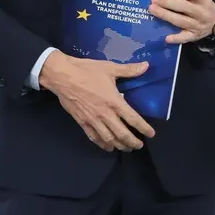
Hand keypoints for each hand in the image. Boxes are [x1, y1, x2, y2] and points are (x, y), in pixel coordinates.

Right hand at [38, 51, 155, 151]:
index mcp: (114, 101)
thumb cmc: (87, 71)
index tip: (151, 133)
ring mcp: (93, 120)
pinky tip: (108, 146)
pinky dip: (102, 144)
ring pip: (109, 139)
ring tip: (126, 148)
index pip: (133, 119)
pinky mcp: (82, 122)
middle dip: (133, 142)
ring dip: (120, 146)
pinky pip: (94, 137)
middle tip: (139, 145)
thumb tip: (146, 66)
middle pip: (122, 134)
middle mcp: (105, 114)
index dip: (144, 128)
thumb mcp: (109, 68)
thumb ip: (129, 70)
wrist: (63, 76)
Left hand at [149, 0, 214, 43]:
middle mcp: (202, 12)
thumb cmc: (201, 6)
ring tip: (153, 10)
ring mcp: (199, 25)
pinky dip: (176, 38)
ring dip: (166, 15)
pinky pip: (185, 38)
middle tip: (154, 0)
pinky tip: (166, 38)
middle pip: (184, 6)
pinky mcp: (195, 36)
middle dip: (167, 3)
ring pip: (181, 21)